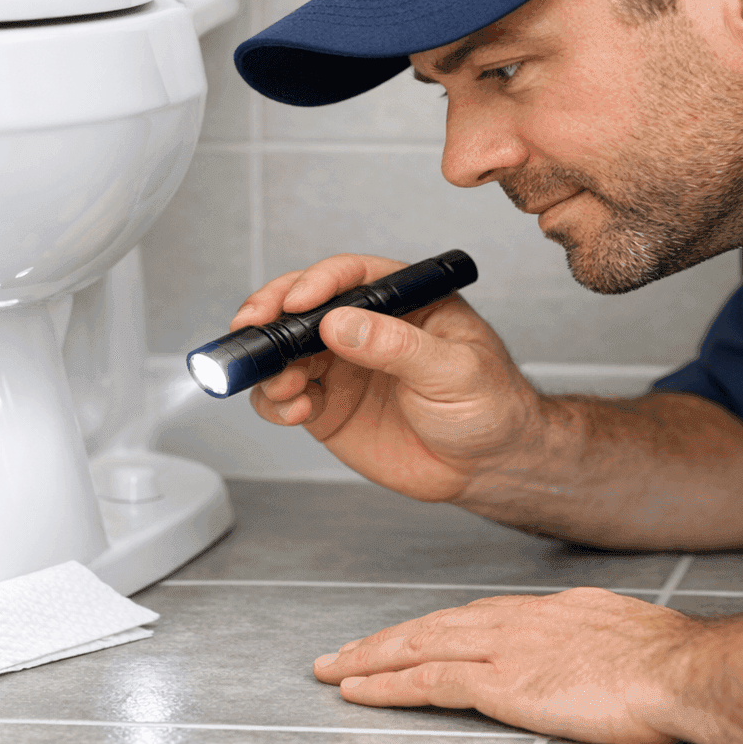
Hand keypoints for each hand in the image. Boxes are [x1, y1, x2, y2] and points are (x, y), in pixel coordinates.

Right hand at [231, 254, 539, 503]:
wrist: (489, 466)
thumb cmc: (490, 405)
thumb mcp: (455, 370)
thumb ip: (398, 346)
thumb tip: (340, 323)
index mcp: (402, 300)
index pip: (350, 276)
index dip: (317, 284)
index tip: (298, 303)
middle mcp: (364, 327)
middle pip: (301, 306)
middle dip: (270, 314)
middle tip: (252, 329)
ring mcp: (341, 367)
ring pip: (283, 352)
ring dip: (270, 364)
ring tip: (284, 385)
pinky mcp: (327, 407)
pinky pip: (284, 397)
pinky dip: (275, 403)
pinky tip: (294, 411)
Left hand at [313, 589, 692, 743]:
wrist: (685, 669)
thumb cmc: (674, 664)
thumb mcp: (630, 638)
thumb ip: (597, 643)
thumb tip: (593, 654)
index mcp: (550, 611)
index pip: (474, 617)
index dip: (433, 628)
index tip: (406, 638)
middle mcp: (518, 621)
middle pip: (433, 625)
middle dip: (384, 640)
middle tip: (343, 653)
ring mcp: (506, 649)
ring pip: (418, 647)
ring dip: (369, 660)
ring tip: (332, 670)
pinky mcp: (502, 683)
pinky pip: (428, 681)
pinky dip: (387, 685)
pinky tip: (358, 692)